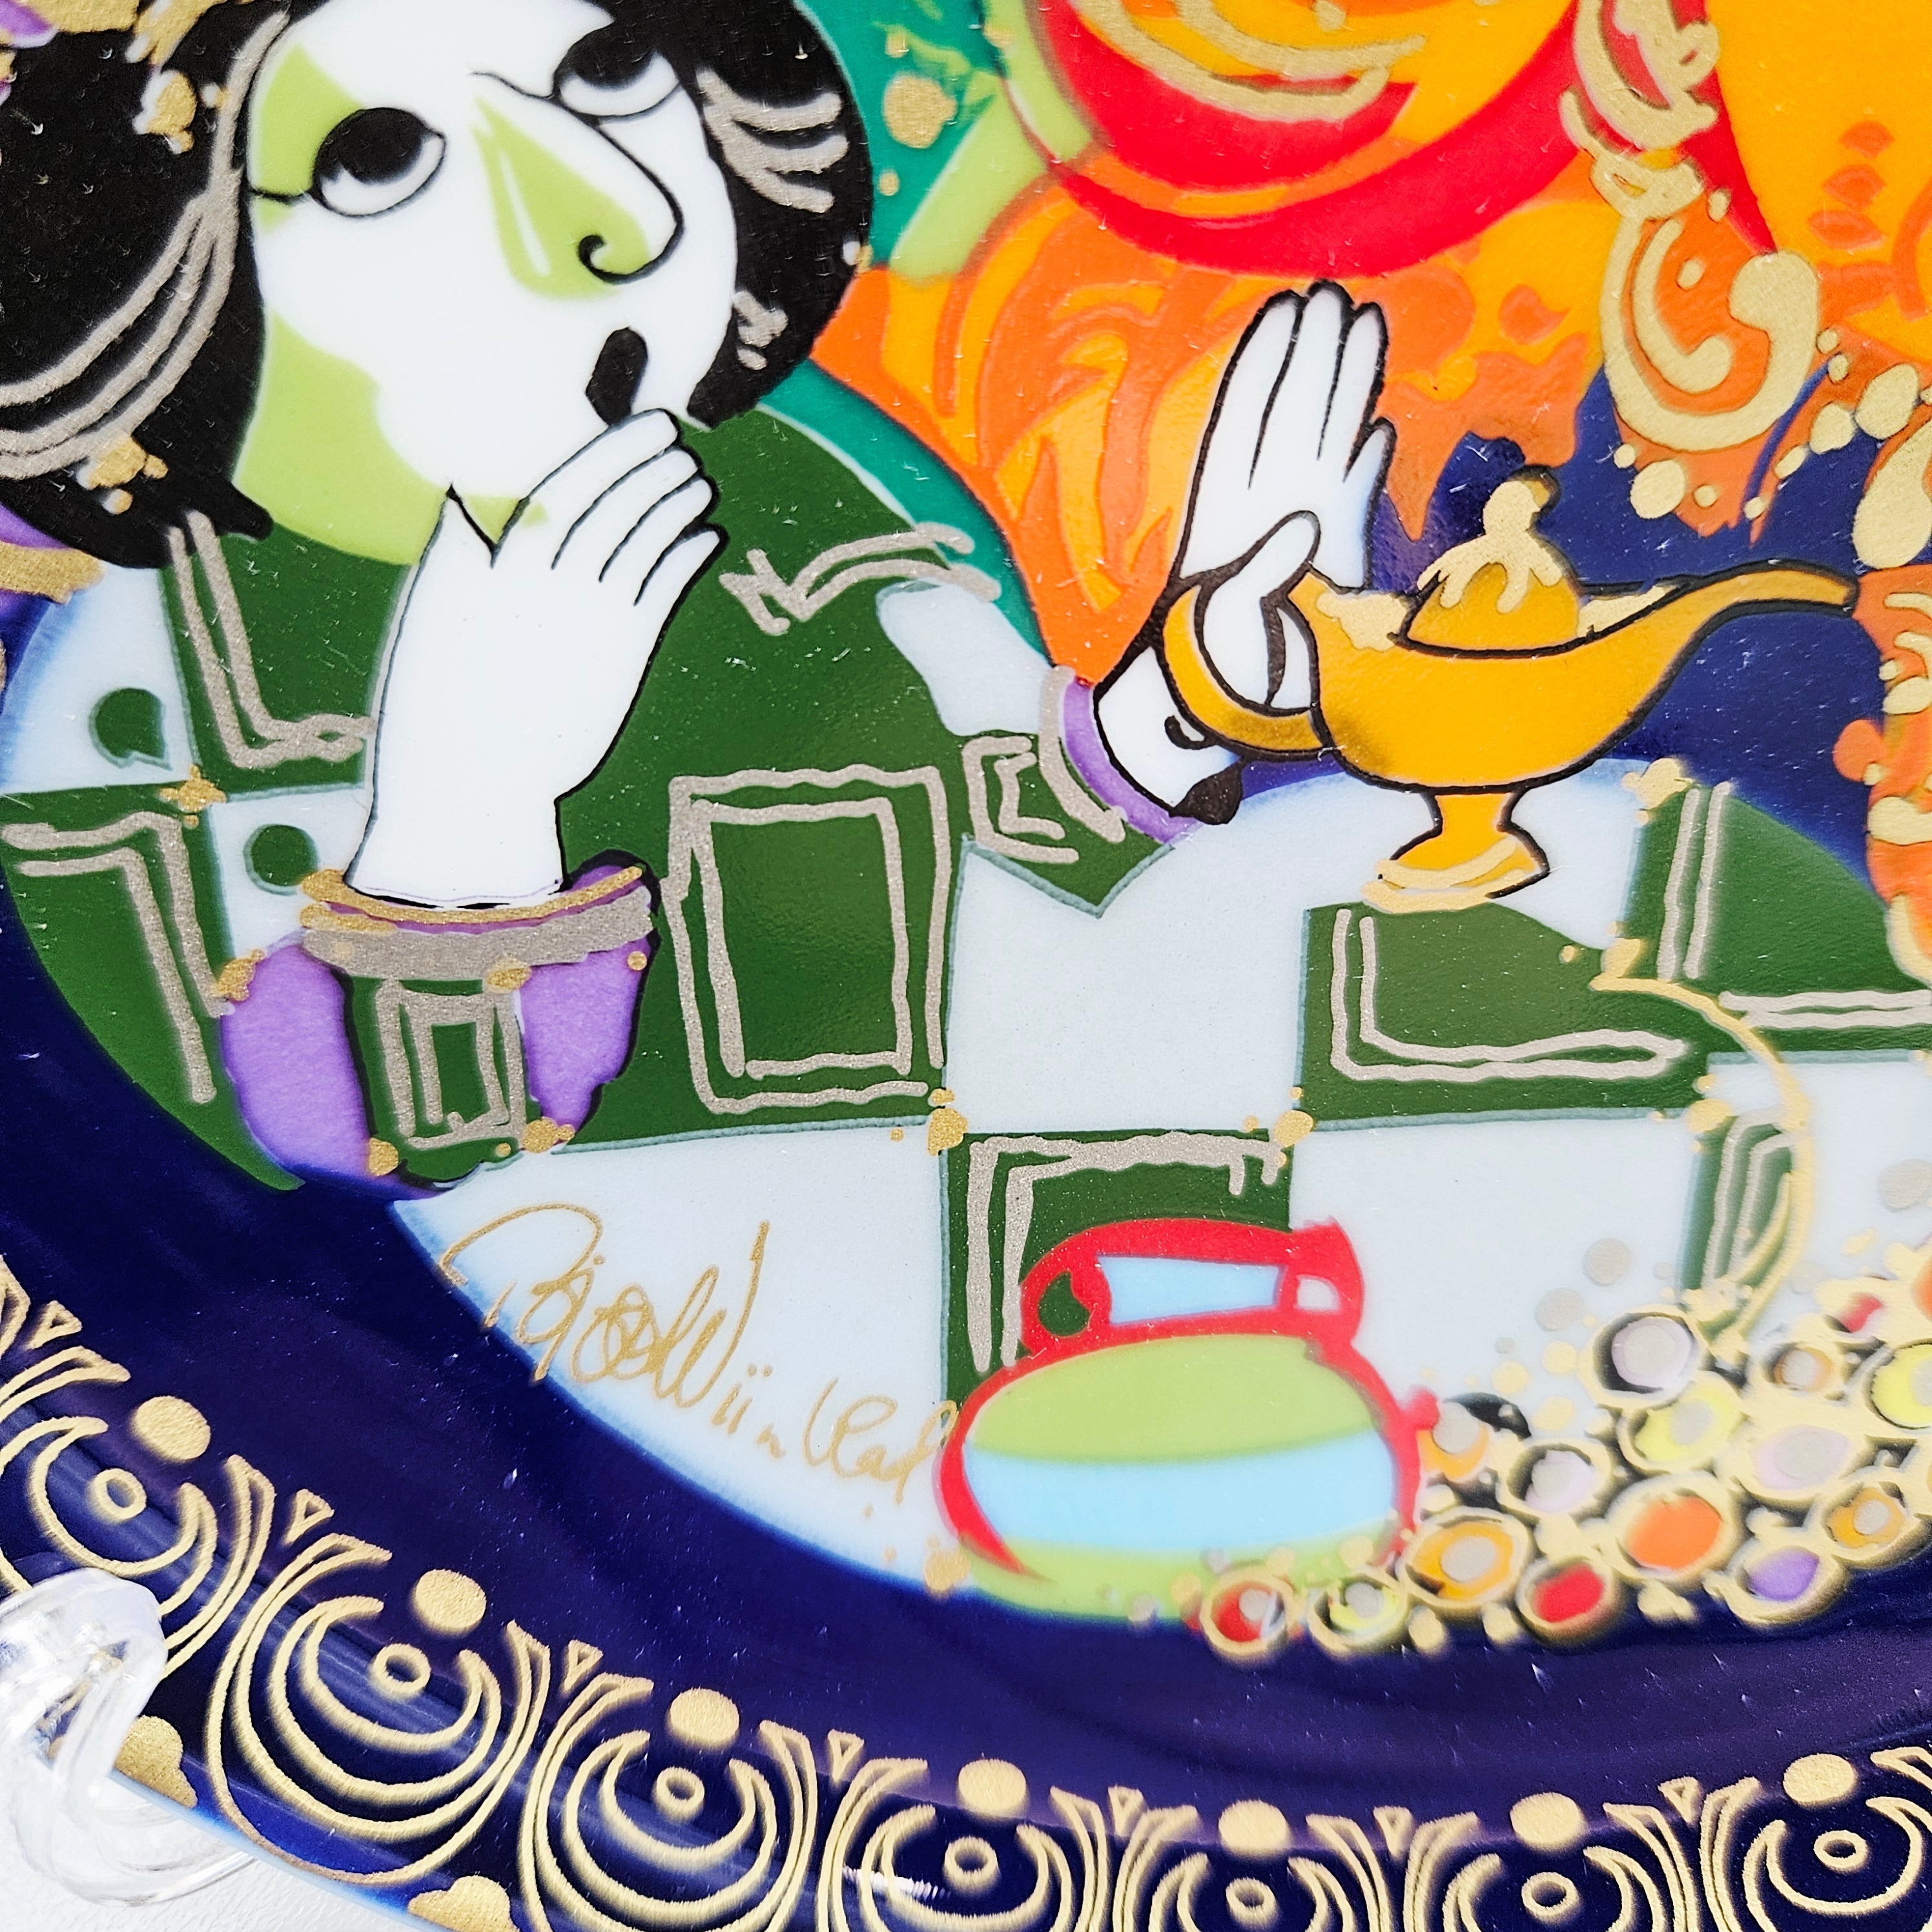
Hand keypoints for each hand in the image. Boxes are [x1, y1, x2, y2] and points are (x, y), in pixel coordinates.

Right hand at [349, 411, 720, 906]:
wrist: (474, 779)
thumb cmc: (441, 698)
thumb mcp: (433, 616)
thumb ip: (457, 555)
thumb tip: (459, 499)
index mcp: (497, 565)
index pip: (565, 488)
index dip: (612, 452)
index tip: (646, 424)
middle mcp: (547, 583)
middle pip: (612, 507)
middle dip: (650, 468)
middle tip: (679, 441)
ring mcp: (588, 617)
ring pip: (643, 543)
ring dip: (675, 507)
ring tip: (699, 482)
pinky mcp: (620, 656)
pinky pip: (662, 591)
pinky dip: (687, 558)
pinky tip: (706, 537)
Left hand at [1178, 284, 1392, 706]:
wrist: (1224, 716)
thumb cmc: (1219, 680)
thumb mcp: (1231, 629)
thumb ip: (1259, 578)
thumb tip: (1299, 525)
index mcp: (1241, 520)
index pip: (1260, 427)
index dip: (1275, 370)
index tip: (1294, 314)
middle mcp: (1267, 512)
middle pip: (1289, 416)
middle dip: (1309, 356)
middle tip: (1329, 292)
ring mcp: (1297, 530)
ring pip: (1317, 444)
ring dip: (1335, 388)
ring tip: (1355, 328)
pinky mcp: (1326, 564)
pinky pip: (1344, 499)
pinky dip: (1362, 465)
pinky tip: (1378, 432)